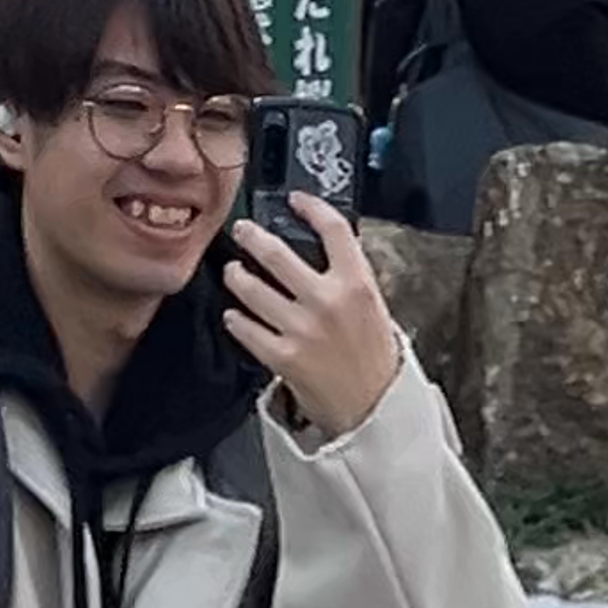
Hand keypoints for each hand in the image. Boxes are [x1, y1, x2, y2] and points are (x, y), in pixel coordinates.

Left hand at [218, 195, 401, 443]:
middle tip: (242, 230)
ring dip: (237, 276)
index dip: (311, 207)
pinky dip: (236, 319)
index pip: (333, 230)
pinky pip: (246, 329)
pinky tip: (234, 314)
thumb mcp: (374, 305)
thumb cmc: (374, 356)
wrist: (374, 407)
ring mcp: (302, 330)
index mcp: (356, 284)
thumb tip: (321, 245)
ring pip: (252, 289)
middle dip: (252, 236)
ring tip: (233, 271)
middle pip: (277, 254)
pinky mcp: (283, 358)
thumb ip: (349, 275)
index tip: (296, 200)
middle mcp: (327, 302)